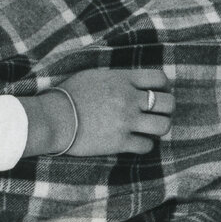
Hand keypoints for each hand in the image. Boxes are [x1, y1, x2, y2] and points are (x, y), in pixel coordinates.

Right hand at [20, 69, 173, 156]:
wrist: (53, 119)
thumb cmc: (68, 95)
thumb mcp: (94, 75)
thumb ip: (117, 78)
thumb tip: (131, 82)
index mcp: (123, 79)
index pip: (159, 78)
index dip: (164, 86)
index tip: (159, 91)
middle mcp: (129, 99)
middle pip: (167, 102)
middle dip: (167, 108)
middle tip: (158, 112)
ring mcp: (126, 121)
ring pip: (163, 125)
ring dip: (160, 127)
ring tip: (151, 128)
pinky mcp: (120, 142)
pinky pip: (146, 145)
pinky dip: (145, 144)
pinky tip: (136, 141)